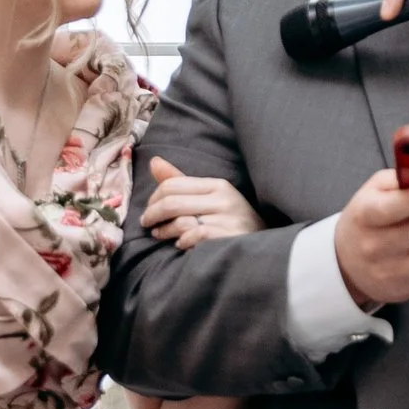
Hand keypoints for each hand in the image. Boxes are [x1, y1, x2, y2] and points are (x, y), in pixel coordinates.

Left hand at [140, 158, 263, 251]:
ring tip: (158, 234)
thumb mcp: (210, 198)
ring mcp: (227, 219)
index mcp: (218, 185)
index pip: (174, 184)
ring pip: (180, 221)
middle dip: (152, 214)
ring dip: (163, 230)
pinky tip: (180, 244)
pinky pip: (194, 236)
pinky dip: (182, 241)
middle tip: (146, 223)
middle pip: (172, 202)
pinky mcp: (228, 238)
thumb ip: (181, 182)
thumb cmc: (231, 222)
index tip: (149, 208)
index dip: (154, 197)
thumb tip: (153, 162)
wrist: (263, 247)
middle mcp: (224, 199)